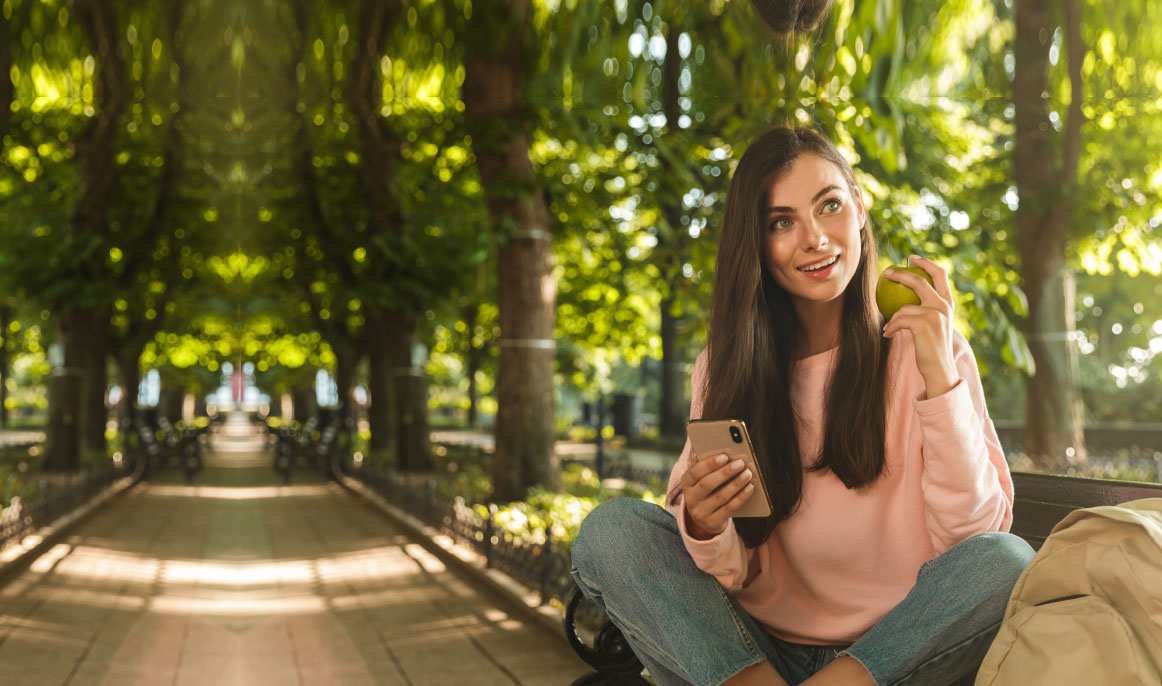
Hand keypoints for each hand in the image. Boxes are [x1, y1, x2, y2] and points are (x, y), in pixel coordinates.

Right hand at [681, 452, 754, 539]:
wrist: (704, 517)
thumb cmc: (706, 490)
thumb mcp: (701, 478)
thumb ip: (709, 466)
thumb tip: (725, 452)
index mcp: (686, 482)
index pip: (695, 472)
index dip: (709, 464)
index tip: (725, 456)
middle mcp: (691, 498)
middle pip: (707, 484)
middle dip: (725, 473)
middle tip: (740, 463)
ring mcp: (700, 512)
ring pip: (720, 497)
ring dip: (736, 484)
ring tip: (748, 474)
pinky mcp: (712, 522)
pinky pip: (729, 509)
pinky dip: (741, 497)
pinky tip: (750, 487)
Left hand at [881, 254, 958, 397]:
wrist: (939, 368)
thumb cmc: (932, 348)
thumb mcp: (935, 325)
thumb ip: (927, 310)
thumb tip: (905, 298)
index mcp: (949, 303)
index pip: (940, 274)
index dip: (925, 263)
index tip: (911, 258)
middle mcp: (944, 306)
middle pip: (920, 281)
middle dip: (901, 274)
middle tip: (886, 273)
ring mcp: (935, 314)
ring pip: (904, 307)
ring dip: (892, 318)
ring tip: (888, 328)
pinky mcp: (923, 324)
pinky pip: (898, 319)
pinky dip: (891, 327)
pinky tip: (887, 334)